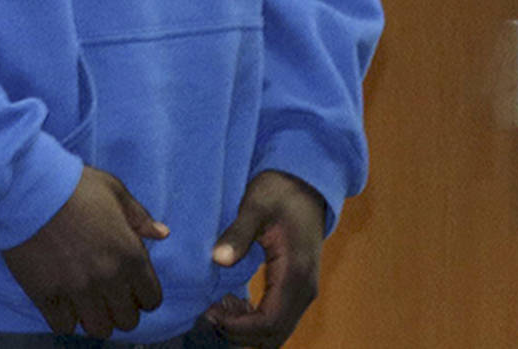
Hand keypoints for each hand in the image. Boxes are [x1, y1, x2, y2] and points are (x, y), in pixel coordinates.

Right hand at [2, 165, 166, 337]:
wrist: (31, 193)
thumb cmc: (77, 189)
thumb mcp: (117, 193)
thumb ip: (140, 218)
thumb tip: (163, 234)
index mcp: (131, 254)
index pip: (151, 299)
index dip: (146, 298)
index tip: (136, 292)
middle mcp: (109, 278)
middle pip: (127, 321)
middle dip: (123, 312)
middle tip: (113, 300)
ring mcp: (77, 291)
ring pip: (98, 329)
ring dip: (98, 320)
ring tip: (91, 306)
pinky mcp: (46, 296)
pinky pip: (64, 327)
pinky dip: (67, 321)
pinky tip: (66, 306)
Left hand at [204, 170, 326, 346]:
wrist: (308, 184)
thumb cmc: (280, 192)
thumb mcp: (257, 205)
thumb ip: (238, 232)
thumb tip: (219, 259)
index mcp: (295, 271)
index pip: (268, 322)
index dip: (237, 327)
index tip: (210, 310)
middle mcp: (305, 288)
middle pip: (273, 335)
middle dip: (238, 333)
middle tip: (210, 311)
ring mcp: (304, 290)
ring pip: (276, 332)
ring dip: (245, 329)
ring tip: (219, 306)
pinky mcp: (298, 288)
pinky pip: (277, 320)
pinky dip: (253, 322)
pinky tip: (233, 302)